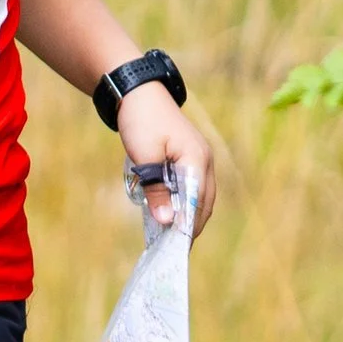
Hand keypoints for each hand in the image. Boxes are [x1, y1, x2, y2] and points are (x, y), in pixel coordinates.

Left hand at [114, 81, 213, 235]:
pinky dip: (184, 201)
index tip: (177, 248)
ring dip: (187, 215)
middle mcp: (205, 160)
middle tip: (171, 248)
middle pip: (204, 203)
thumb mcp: (144, 157)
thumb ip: (156, 190)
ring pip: (200, 196)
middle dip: (190, 226)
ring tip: (169, 235)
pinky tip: (169, 211)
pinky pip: (192, 186)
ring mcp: (200, 158)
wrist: (138, 92)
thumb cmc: (141, 121)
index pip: (198, 203)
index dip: (188, 226)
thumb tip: (167, 222)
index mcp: (197, 160)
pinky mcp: (191, 158)